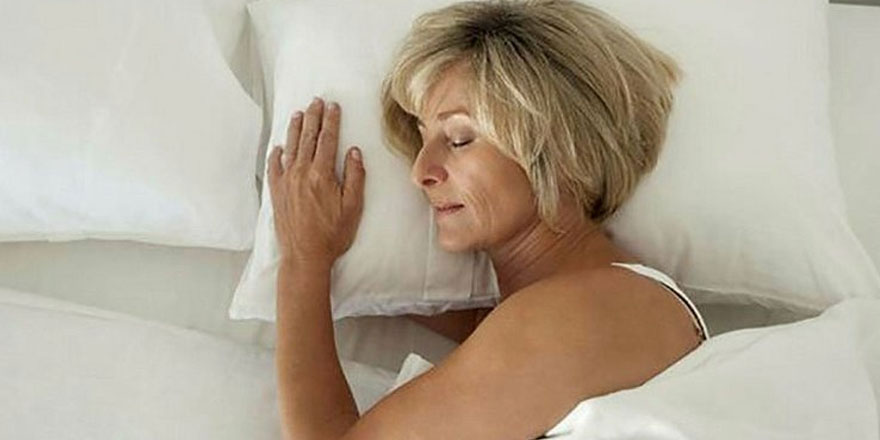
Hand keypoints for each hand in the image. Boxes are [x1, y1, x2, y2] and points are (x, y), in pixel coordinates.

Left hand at [267, 97, 365, 266]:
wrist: (305, 256)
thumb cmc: (332, 235)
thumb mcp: (353, 207)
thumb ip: (355, 177)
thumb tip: (353, 152)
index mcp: (322, 174)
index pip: (327, 140)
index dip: (331, 121)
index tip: (333, 106)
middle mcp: (301, 173)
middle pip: (307, 138)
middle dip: (313, 117)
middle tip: (316, 101)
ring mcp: (286, 182)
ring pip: (290, 148)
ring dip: (295, 129)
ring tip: (299, 114)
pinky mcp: (276, 193)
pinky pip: (274, 167)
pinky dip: (277, 154)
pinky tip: (279, 147)